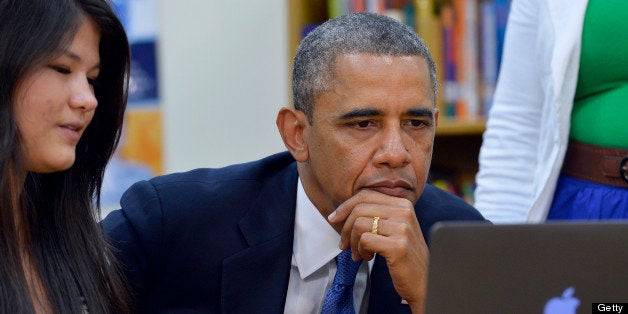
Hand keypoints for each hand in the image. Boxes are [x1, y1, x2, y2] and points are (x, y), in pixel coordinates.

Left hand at [328, 189, 427, 312]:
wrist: (425, 281)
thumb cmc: (405, 255)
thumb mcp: (393, 228)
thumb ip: (375, 215)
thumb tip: (341, 211)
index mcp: (403, 204)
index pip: (366, 195)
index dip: (345, 206)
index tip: (334, 219)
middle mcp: (404, 212)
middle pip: (359, 209)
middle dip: (345, 228)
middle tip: (344, 245)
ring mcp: (402, 228)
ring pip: (359, 224)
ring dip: (353, 242)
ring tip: (359, 254)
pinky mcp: (398, 246)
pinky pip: (365, 240)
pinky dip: (360, 250)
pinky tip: (367, 257)